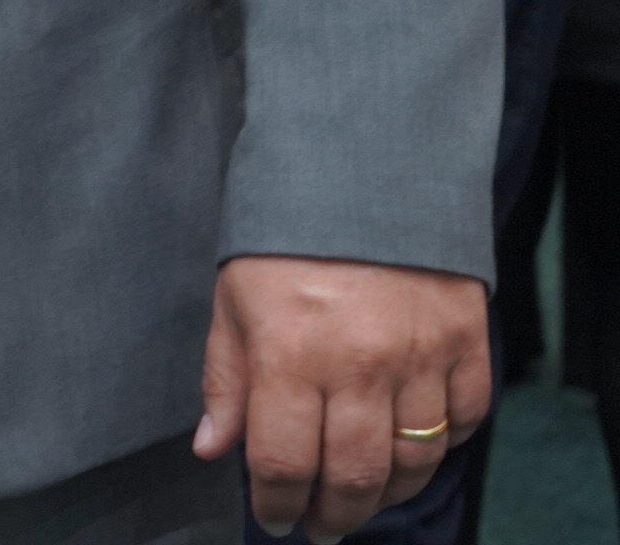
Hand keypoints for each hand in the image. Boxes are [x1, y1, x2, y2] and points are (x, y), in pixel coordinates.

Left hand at [196, 254, 486, 539]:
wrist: (365, 173)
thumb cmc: (285, 238)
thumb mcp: (233, 299)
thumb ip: (227, 380)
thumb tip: (214, 451)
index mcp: (290, 352)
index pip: (282, 460)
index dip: (275, 502)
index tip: (274, 518)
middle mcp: (359, 363)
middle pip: (354, 475)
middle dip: (334, 514)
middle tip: (321, 527)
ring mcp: (421, 356)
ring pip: (413, 460)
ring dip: (386, 493)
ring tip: (362, 499)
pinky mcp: (468, 343)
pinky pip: (463, 420)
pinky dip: (442, 445)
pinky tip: (414, 448)